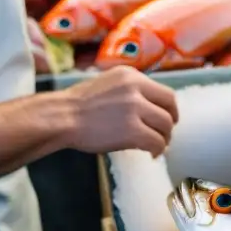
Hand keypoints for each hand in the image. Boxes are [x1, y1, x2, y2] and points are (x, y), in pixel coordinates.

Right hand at [62, 66, 178, 156]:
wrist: (60, 117)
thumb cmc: (79, 105)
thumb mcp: (108, 84)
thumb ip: (131, 91)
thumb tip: (152, 107)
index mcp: (131, 76)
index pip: (165, 93)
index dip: (170, 109)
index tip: (167, 118)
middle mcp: (136, 88)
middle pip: (169, 108)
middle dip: (169, 124)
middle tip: (164, 135)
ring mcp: (135, 108)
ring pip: (165, 126)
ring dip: (164, 139)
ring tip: (155, 146)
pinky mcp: (133, 129)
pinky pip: (156, 142)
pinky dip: (157, 150)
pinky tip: (151, 154)